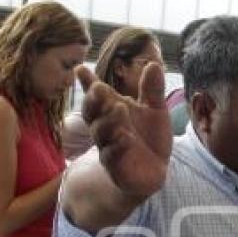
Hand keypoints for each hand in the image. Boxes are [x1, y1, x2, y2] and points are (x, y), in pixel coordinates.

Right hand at [76, 63, 170, 199]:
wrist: (154, 172)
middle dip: (95, 100)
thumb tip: (154, 64)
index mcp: (112, 110)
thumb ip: (152, 90)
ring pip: (102, 133)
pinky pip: (112, 155)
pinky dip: (117, 146)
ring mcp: (108, 146)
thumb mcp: (155, 111)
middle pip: (93, 112)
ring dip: (109, 121)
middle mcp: (105, 127)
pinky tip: (125, 137)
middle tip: (100, 88)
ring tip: (120, 109)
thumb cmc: (150, 138)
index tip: (81, 69)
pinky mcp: (116, 166)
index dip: (88, 83)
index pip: (97, 95)